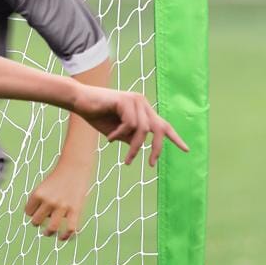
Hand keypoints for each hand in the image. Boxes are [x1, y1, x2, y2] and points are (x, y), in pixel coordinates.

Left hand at [24, 159, 93, 240]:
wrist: (75, 167)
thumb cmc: (58, 178)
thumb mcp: (43, 187)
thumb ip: (39, 202)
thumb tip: (38, 221)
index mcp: (38, 194)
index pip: (28, 212)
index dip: (32, 213)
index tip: (37, 211)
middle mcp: (49, 201)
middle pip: (36, 221)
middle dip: (38, 223)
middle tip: (42, 222)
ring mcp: (62, 206)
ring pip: (51, 229)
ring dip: (48, 233)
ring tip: (49, 232)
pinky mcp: (76, 210)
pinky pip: (70, 229)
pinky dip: (66, 236)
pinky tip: (63, 238)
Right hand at [72, 86, 187, 166]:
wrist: (79, 100)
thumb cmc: (95, 114)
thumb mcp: (117, 131)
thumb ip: (130, 136)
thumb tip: (141, 146)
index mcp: (142, 109)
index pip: (163, 124)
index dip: (174, 137)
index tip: (186, 150)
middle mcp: (142, 102)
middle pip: (159, 128)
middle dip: (157, 148)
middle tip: (151, 164)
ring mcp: (135, 100)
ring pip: (143, 130)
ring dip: (134, 147)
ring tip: (125, 159)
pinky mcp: (126, 100)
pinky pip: (130, 124)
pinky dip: (119, 134)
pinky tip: (109, 137)